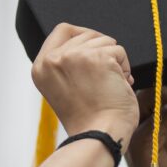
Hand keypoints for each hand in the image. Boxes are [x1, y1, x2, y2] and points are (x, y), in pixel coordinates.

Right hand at [31, 24, 138, 151]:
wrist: (100, 136)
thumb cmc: (88, 118)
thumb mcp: (62, 87)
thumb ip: (66, 64)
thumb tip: (89, 42)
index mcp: (41, 66)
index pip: (63, 30)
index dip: (82, 35)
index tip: (93, 48)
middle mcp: (54, 59)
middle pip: (87, 34)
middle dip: (102, 52)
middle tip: (104, 77)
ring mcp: (75, 56)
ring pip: (105, 40)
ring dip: (114, 61)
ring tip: (109, 84)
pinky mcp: (97, 58)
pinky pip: (119, 51)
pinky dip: (124, 68)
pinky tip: (119, 85)